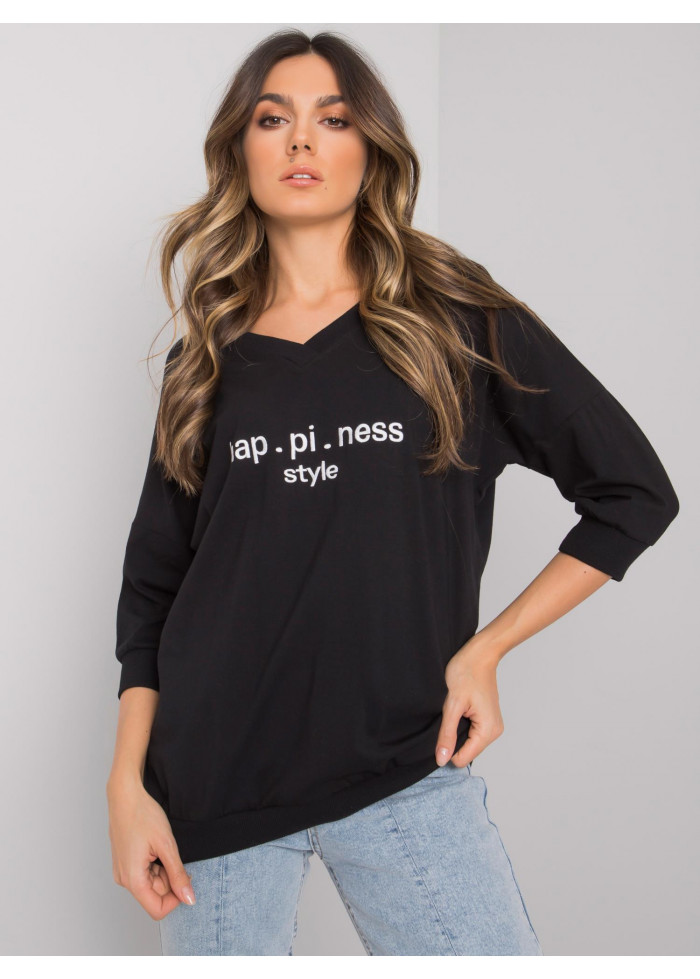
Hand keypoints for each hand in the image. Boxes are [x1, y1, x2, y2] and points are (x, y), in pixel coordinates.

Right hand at [107, 777, 195, 919]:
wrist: (125, 795)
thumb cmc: (142, 815)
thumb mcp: (167, 845)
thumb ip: (178, 875)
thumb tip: (189, 899)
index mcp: (132, 879)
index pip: (157, 910)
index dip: (176, 898)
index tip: (185, 878)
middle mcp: (124, 880)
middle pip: (155, 895)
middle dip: (170, 879)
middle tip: (174, 854)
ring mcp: (123, 871)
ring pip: (151, 883)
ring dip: (163, 870)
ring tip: (161, 846)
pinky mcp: (124, 863)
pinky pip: (144, 873)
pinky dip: (155, 863)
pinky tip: (154, 846)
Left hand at [435, 639, 504, 767]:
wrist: (479, 653)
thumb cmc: (466, 672)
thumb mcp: (452, 704)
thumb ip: (447, 734)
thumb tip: (442, 760)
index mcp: (488, 730)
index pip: (462, 759)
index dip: (446, 749)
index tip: (440, 730)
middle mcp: (494, 731)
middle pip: (466, 752)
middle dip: (452, 739)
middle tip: (448, 716)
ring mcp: (492, 725)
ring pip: (467, 742)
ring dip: (456, 731)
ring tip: (454, 711)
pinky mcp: (487, 719)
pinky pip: (471, 732)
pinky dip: (461, 725)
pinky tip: (458, 710)